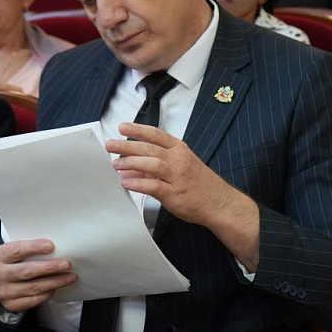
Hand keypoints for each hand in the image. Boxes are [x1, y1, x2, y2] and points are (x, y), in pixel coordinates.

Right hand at [0, 239, 76, 312]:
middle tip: (66, 264)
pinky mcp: (11, 305)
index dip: (34, 247)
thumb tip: (55, 248)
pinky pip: (34, 300)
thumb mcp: (10, 252)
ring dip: (55, 282)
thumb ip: (26, 250)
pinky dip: (47, 294)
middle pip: (27, 271)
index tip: (51, 246)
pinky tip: (56, 288)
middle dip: (49, 268)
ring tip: (70, 277)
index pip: (16, 250)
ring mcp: (4, 292)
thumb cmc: (9, 263)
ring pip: (34, 287)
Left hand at [107, 122, 237, 226]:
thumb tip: (131, 165)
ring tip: (116, 164)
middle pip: (150, 148)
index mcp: (180, 150)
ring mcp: (177, 177)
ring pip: (152, 164)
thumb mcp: (181, 167)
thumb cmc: (200, 184)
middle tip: (111, 145)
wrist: (219, 203)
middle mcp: (179, 160)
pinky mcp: (175, 194)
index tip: (123, 127)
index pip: (156, 135)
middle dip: (128, 145)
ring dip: (131, 162)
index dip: (138, 130)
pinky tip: (127, 182)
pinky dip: (138, 183)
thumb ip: (156, 165)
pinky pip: (154, 186)